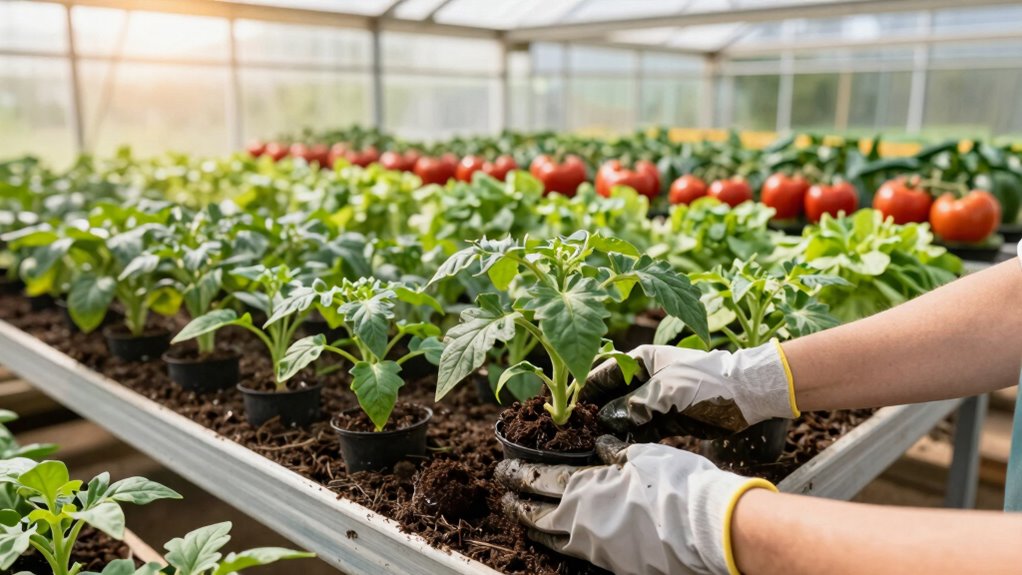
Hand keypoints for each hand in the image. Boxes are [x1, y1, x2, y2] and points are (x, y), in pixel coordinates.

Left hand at [496, 435, 775, 574]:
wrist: (709, 528)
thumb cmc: (676, 485)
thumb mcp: (641, 454)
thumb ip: (612, 450)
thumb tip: (596, 444)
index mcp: (584, 490)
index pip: (538, 479)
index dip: (517, 473)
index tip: (503, 468)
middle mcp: (582, 523)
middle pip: (536, 513)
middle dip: (517, 503)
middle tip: (504, 495)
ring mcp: (596, 549)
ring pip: (552, 538)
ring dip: (534, 525)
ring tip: (524, 517)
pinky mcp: (614, 566)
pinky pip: (576, 552)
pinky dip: (560, 541)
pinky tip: (562, 536)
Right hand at [583, 341, 797, 439]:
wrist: (749, 395)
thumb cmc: (707, 382)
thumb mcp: (666, 392)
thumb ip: (632, 405)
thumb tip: (604, 420)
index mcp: (640, 360)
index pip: (601, 374)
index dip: (583, 393)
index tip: (566, 414)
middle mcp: (643, 378)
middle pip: (610, 396)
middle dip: (594, 414)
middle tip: (576, 436)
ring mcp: (656, 399)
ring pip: (624, 415)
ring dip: (610, 430)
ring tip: (591, 447)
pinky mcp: (668, 418)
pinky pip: (641, 429)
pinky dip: (629, 439)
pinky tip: (616, 451)